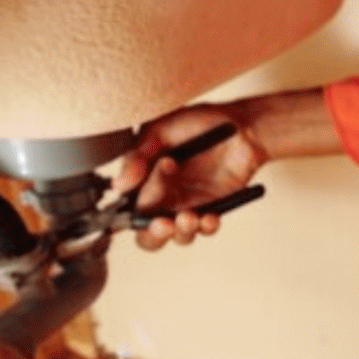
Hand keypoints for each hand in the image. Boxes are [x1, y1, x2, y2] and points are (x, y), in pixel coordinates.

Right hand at [114, 103, 268, 250]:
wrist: (238, 124)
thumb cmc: (195, 123)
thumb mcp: (159, 131)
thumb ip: (137, 156)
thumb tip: (119, 184)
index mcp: (144, 182)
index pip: (129, 209)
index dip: (131, 212)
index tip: (143, 197)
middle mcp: (164, 199)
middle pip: (149, 235)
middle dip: (153, 235)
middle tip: (162, 224)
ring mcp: (188, 205)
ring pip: (178, 236)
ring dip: (182, 232)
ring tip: (189, 216)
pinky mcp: (213, 208)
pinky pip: (206, 228)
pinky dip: (207, 226)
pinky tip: (210, 216)